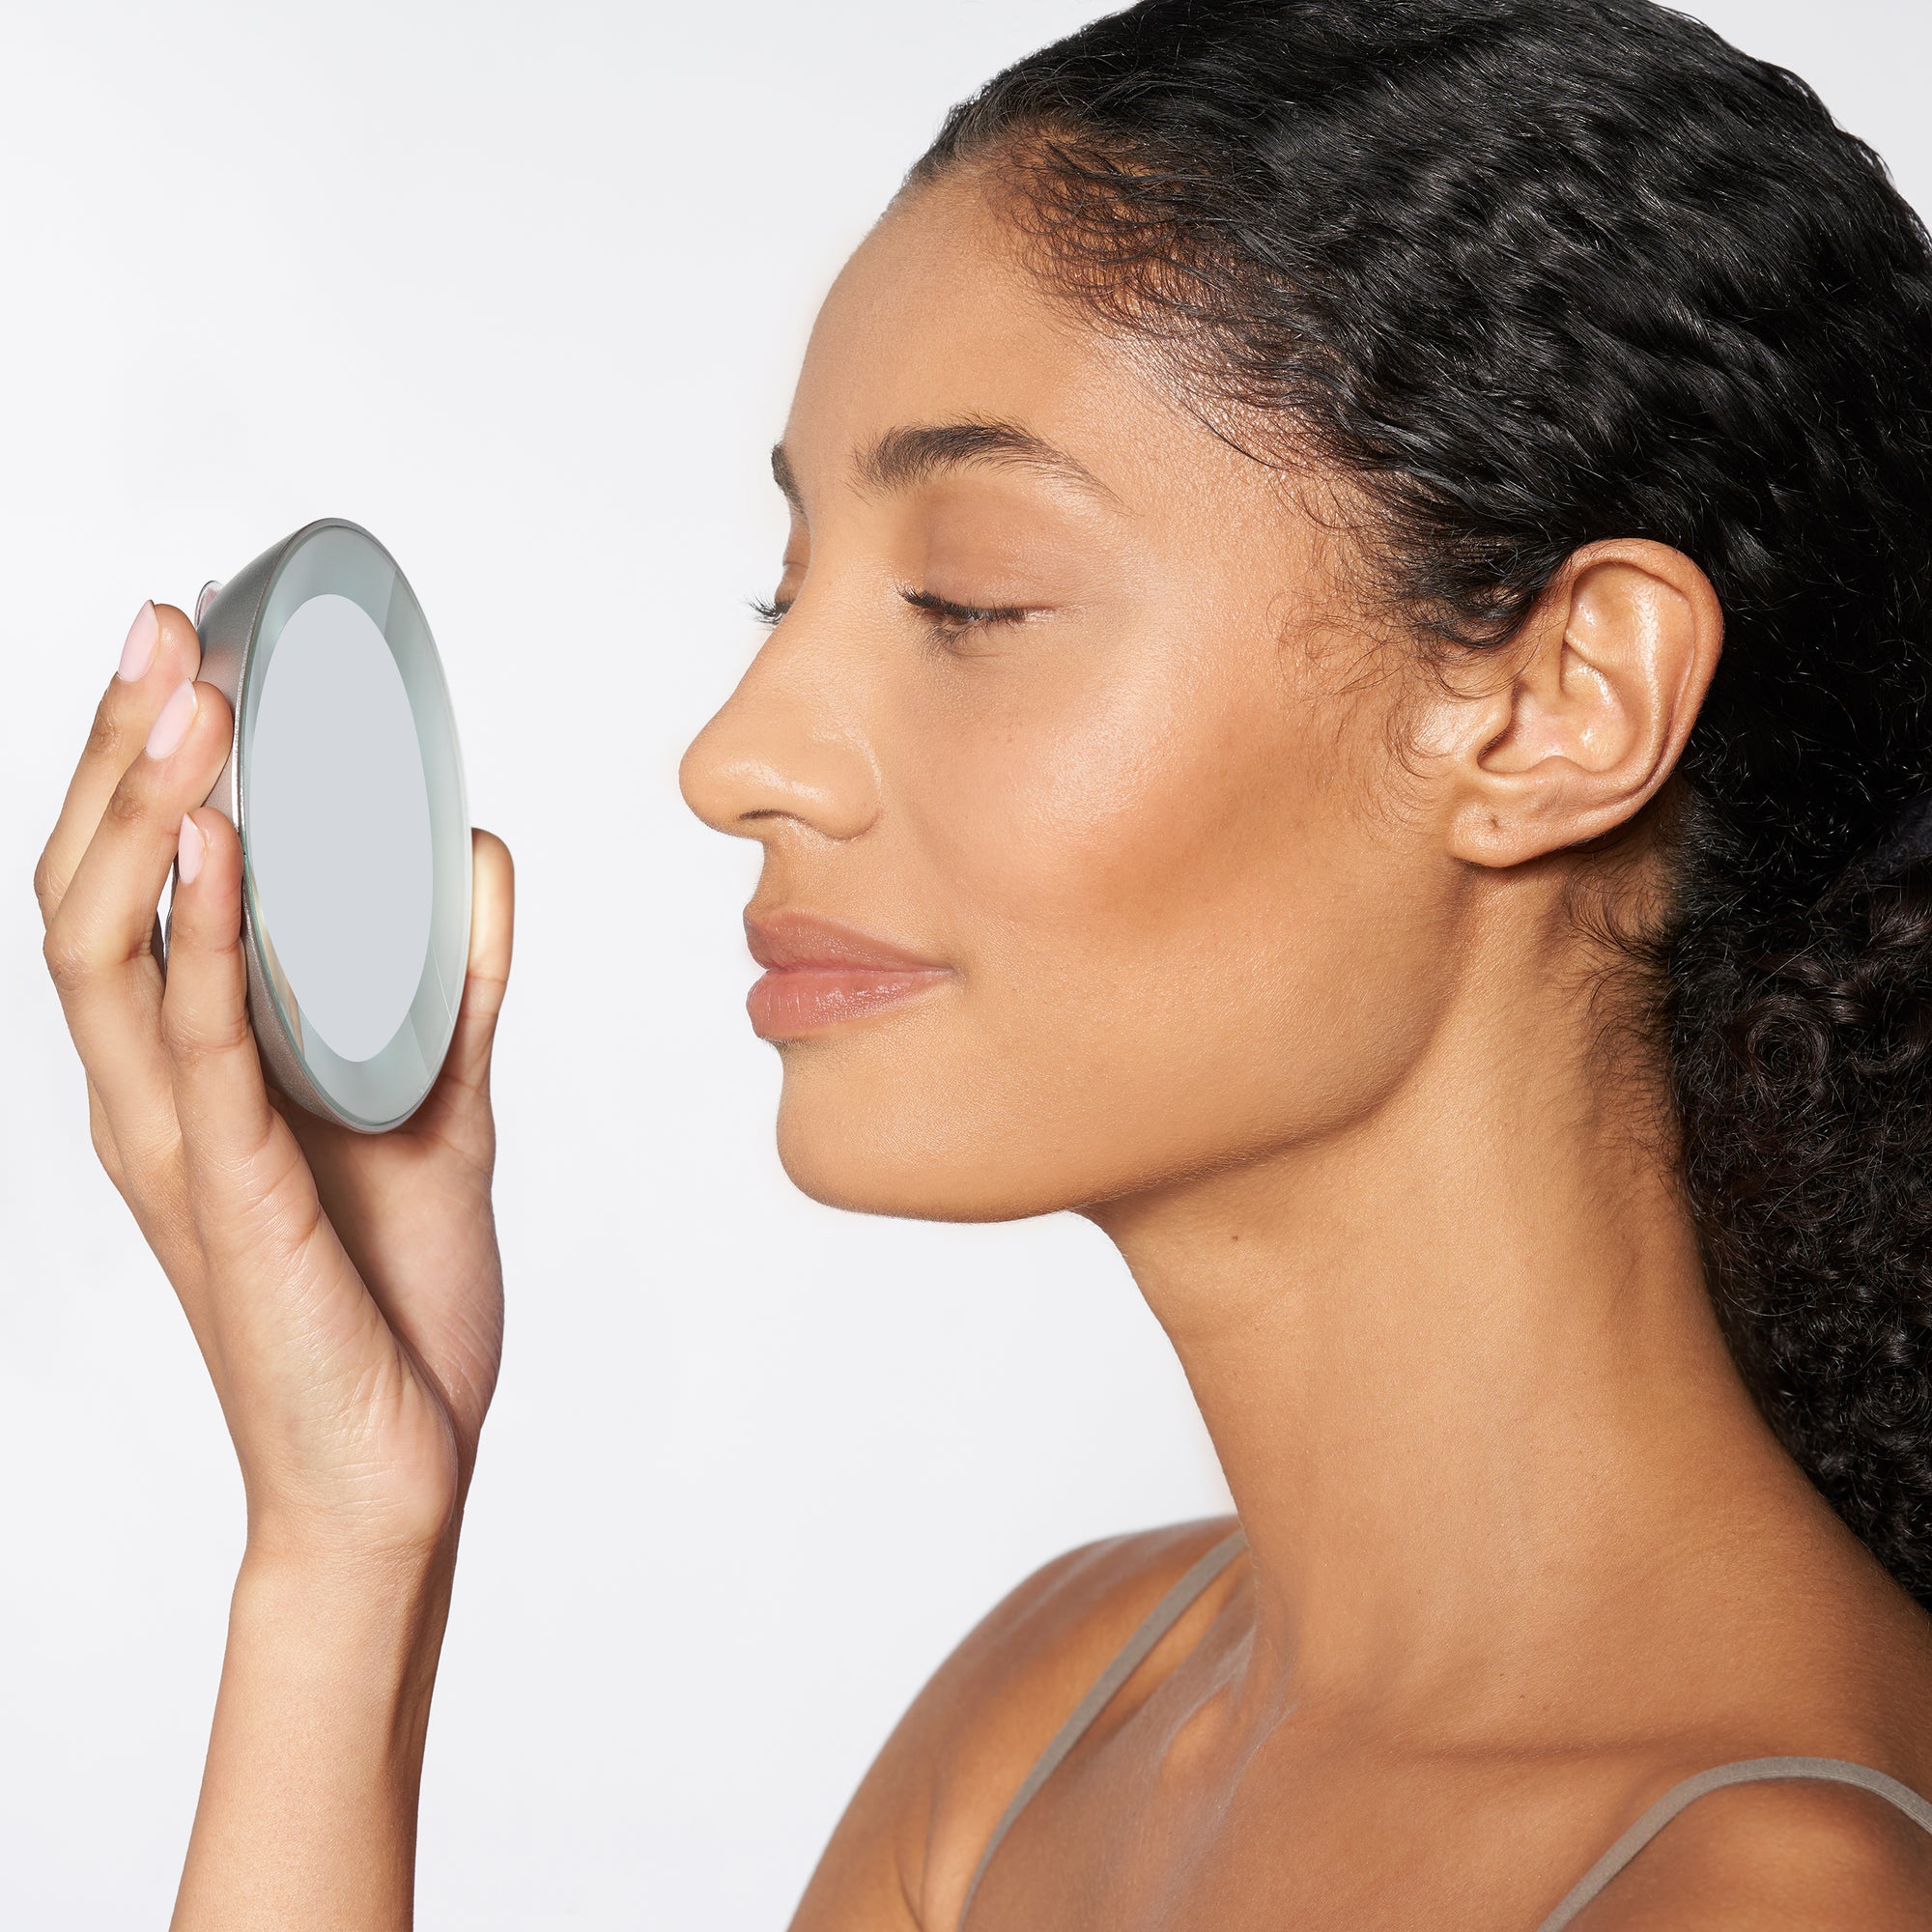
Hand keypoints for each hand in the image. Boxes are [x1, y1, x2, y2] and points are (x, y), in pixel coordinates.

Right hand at [36, 599, 513, 1565]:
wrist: (390, 1471)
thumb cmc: (389, 1304)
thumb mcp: (440, 1105)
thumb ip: (456, 984)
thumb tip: (476, 852)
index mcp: (191, 1073)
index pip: (129, 889)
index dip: (138, 767)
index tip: (185, 652)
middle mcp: (154, 1094)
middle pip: (89, 886)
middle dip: (116, 749)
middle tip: (161, 626)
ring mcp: (176, 1141)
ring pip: (113, 940)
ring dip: (147, 806)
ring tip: (186, 691)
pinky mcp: (227, 1191)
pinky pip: (199, 1039)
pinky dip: (206, 931)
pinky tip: (225, 838)